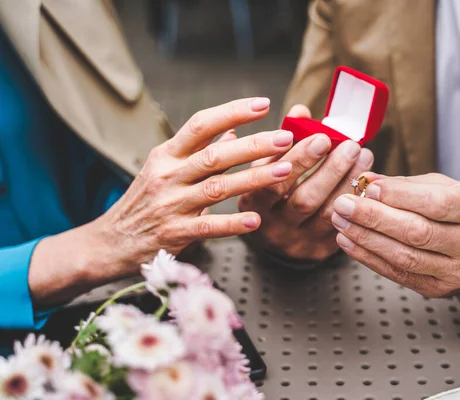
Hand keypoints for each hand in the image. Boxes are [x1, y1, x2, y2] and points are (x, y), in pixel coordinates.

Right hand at [30, 98, 295, 303]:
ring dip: (253, 179)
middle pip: (214, 155)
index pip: (200, 124)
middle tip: (286, 138)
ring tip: (285, 171)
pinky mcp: (172, 233)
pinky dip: (232, 224)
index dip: (232, 112)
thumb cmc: (144, 202)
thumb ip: (198, 152)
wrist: (109, 242)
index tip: (263, 104)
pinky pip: (207, 227)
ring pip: (216, 188)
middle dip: (253, 145)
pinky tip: (256, 220)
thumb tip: (231, 131)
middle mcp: (167, 175)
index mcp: (166, 155)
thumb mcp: (165, 169)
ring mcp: (169, 204)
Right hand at [238, 105, 373, 260]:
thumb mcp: (266, 168)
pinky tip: (368, 180)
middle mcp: (273, 227)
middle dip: (330, 170)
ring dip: (349, 182)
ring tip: (364, 156)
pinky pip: (343, 225)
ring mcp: (298, 242)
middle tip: (350, 145)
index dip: (298, 161)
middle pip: (304, 200)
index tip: (321, 137)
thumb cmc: (271, 194)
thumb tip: (301, 111)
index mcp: (254, 204)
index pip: (274, 184)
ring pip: (328, 213)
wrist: (274, 239)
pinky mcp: (320, 251)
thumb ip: (282, 141)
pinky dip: (357, 201)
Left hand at [331, 173, 459, 296]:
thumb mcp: (443, 186)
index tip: (370, 188)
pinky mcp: (437, 288)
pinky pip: (398, 275)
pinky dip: (369, 258)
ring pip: (405, 257)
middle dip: (374, 218)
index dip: (399, 196)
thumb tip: (366, 182)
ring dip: (366, 238)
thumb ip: (405, 184)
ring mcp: (456, 271)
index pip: (437, 203)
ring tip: (341, 221)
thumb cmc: (459, 210)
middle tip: (344, 204)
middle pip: (418, 232)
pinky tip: (349, 242)